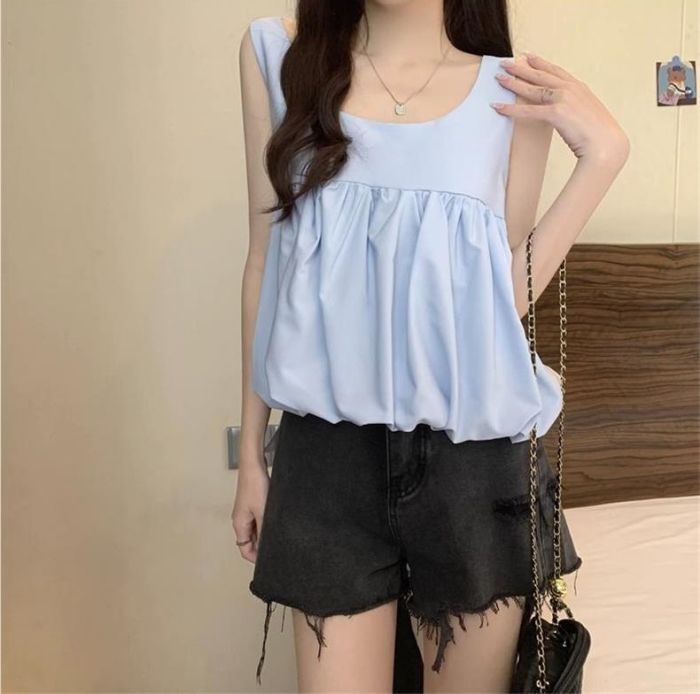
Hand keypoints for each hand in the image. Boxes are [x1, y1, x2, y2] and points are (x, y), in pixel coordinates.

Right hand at [232, 452, 269, 562]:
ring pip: (254, 530)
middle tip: (276, 545)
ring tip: (277, 530)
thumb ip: (264, 531)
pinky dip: (265, 523)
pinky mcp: (252, 504)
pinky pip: (258, 520)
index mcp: (239, 524)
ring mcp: (245, 512)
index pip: (244, 550)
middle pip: (249, 541)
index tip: (269, 560)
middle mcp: (240, 520)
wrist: (254, 465)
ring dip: (264, 533)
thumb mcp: (262, 512)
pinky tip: (274, 518)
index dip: (255, 558)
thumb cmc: (254, 485)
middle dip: (261, 546)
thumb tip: (266, 547)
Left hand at [492, 53, 629, 166]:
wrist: (607, 145)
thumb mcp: (588, 115)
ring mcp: (564, 99)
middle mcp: (571, 89)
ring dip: (513, 82)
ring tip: (499, 78)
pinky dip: (511, 109)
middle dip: (521, 68)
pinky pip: (528, 110)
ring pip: (533, 88)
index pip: (556, 71)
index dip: (540, 63)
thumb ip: (577, 108)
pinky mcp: (556, 113)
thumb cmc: (599, 136)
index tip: (528, 57)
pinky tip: (498, 107)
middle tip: (505, 62)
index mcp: (580, 88)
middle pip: (541, 75)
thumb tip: (568, 113)